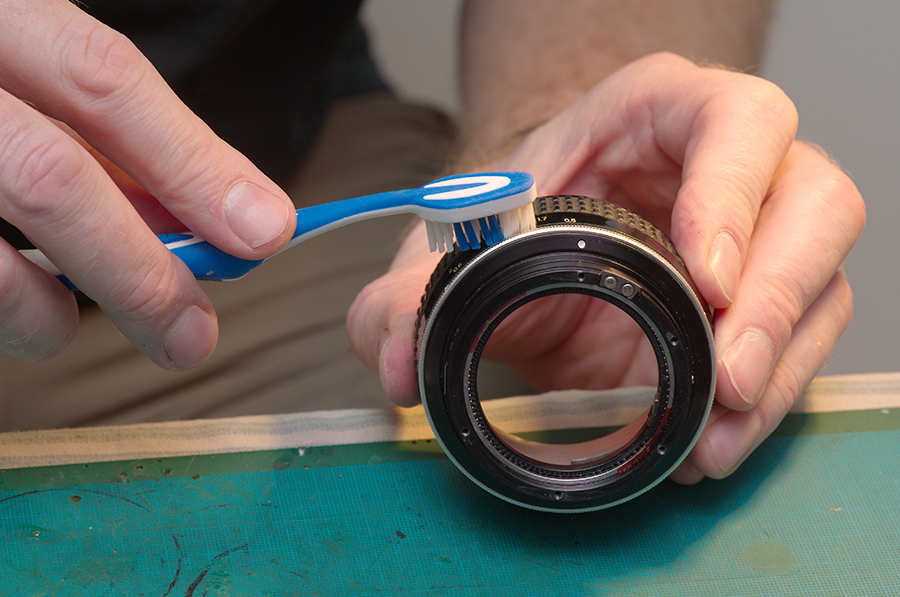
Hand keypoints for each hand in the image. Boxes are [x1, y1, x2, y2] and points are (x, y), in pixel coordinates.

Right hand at [0, 2, 294, 367]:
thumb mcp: (32, 78)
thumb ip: (116, 140)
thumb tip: (219, 215)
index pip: (104, 81)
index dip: (192, 163)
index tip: (264, 229)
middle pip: (52, 177)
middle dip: (140, 272)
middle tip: (191, 335)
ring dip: (49, 312)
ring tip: (64, 322)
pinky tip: (8, 300)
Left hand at [348, 52, 864, 482]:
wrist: (539, 246)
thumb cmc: (513, 220)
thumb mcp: (455, 246)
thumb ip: (406, 297)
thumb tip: (401, 368)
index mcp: (660, 113)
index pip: (733, 123)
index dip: (732, 191)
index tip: (704, 279)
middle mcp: (733, 162)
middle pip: (813, 203)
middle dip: (778, 298)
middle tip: (725, 380)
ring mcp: (763, 229)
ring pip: (824, 279)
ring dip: (784, 364)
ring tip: (720, 435)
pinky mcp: (769, 294)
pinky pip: (807, 337)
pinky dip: (773, 396)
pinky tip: (716, 441)